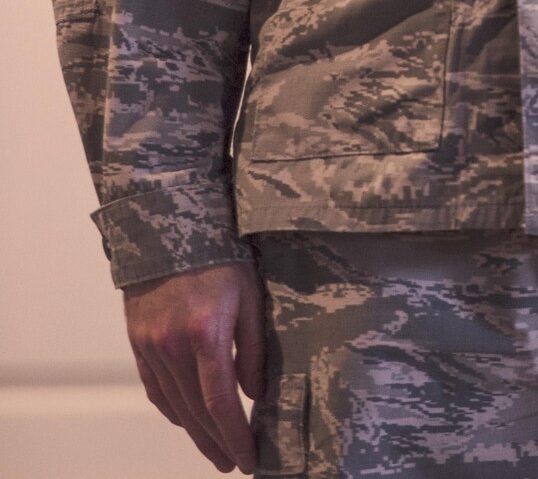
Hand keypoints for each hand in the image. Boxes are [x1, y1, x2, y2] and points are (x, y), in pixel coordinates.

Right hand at [123, 260, 264, 473]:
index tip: (249, 459)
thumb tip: (256, 393)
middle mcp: (173, 347)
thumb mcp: (250, 293)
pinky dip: (172, 409)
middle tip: (234, 464)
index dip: (236, 435)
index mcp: (205, 334)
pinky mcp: (138, 342)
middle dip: (217, 443)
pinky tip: (186, 420)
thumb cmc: (218, 253)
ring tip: (215, 451)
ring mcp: (151, 347)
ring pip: (174, 405)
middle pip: (195, 412)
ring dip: (195, 433)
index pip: (221, 402)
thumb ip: (253, 346)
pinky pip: (155, 387)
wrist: (169, 226)